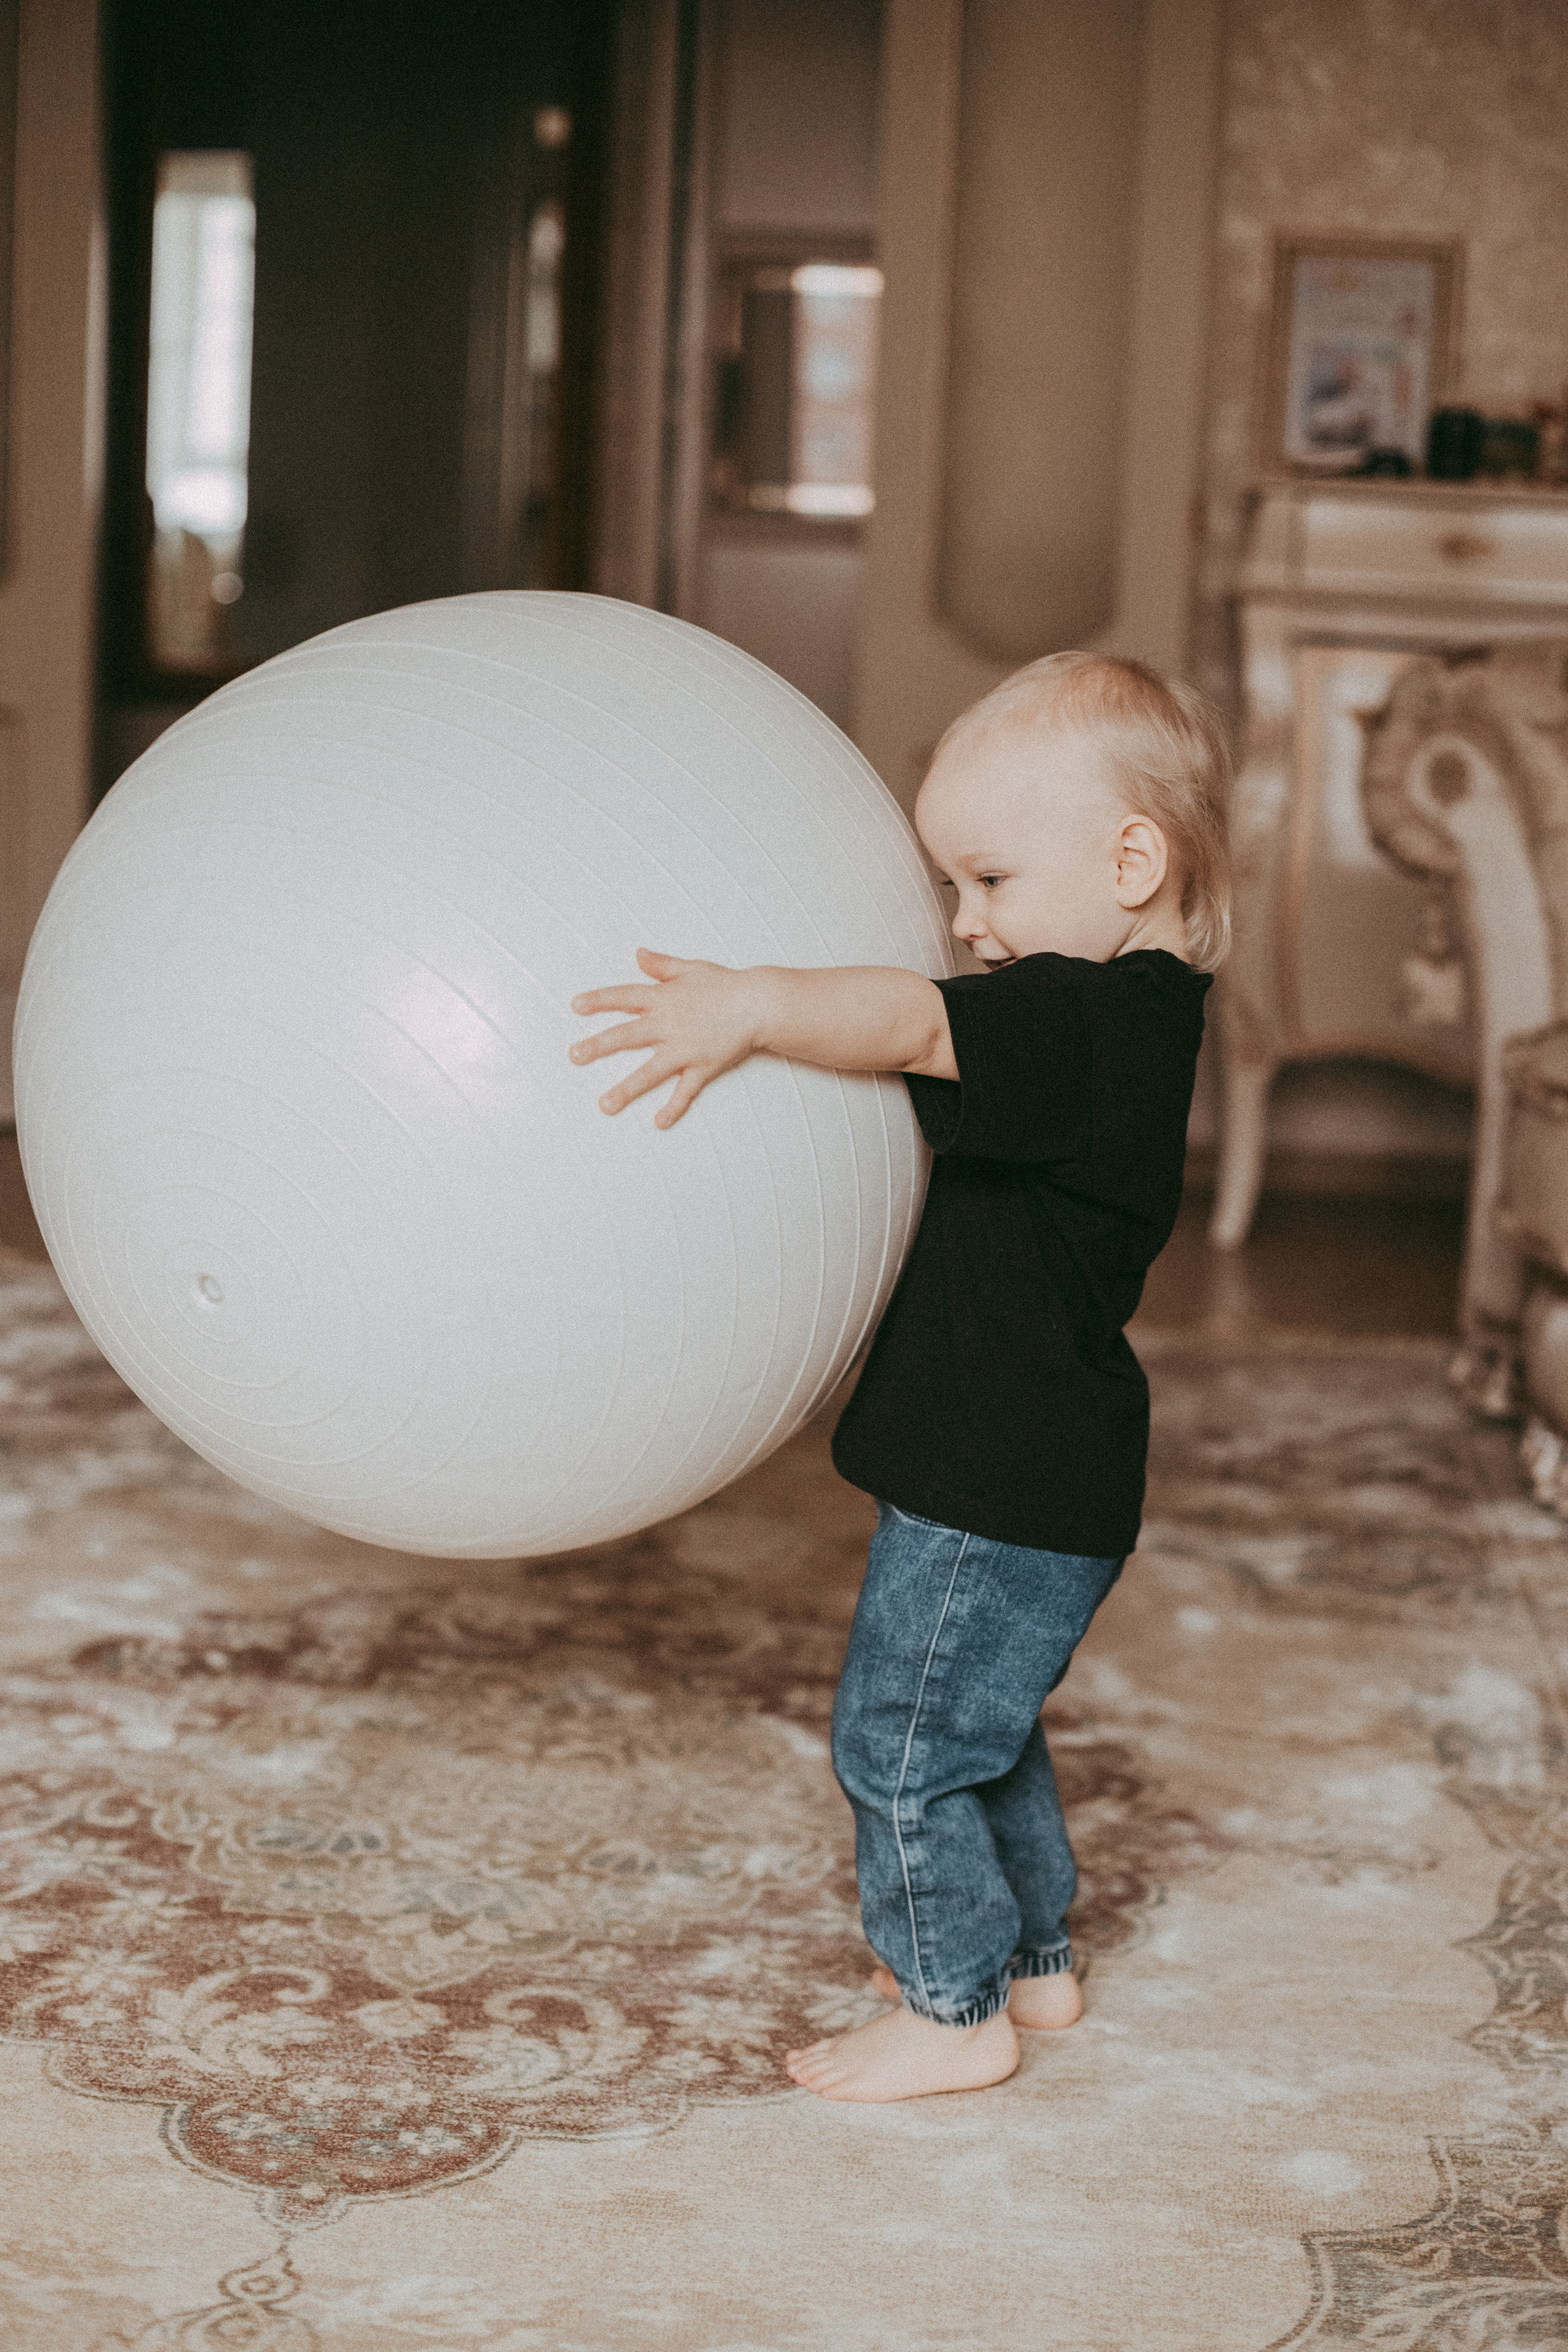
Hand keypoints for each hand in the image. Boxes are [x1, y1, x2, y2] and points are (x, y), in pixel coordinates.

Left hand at [570, 948, 765, 1128]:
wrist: (759, 1003)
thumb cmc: (727, 984)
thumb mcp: (691, 968)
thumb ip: (662, 965)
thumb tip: (638, 954)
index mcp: (663, 998)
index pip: (623, 997)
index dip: (598, 1000)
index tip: (575, 1006)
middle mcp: (668, 1025)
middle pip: (625, 1036)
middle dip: (597, 1046)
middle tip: (574, 1056)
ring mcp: (684, 1048)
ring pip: (649, 1072)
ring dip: (625, 1089)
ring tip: (605, 1105)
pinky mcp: (702, 1066)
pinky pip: (685, 1091)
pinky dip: (674, 1108)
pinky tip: (659, 1123)